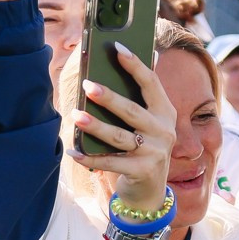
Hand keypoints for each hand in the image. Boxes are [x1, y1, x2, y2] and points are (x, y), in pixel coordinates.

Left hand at [70, 45, 173, 213]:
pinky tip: (73, 152)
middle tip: (87, 85)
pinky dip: (90, 158)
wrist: (151, 192)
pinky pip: (110, 162)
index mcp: (165, 112)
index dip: (135, 65)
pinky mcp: (142, 171)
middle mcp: (164, 131)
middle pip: (132, 110)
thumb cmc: (144, 148)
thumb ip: (143, 98)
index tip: (117, 48)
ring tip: (76, 116)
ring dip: (96, 126)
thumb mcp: (149, 124)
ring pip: (119, 136)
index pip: (151, 83)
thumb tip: (140, 58)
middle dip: (108, 97)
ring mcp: (154, 152)